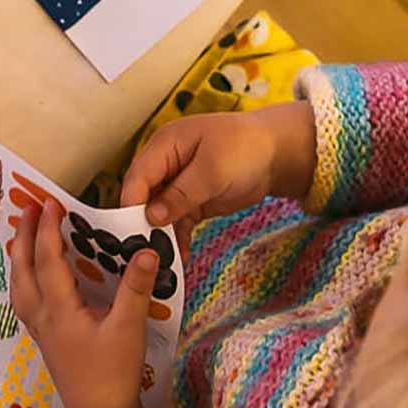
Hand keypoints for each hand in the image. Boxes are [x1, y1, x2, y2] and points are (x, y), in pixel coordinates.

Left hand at [10, 198, 159, 407]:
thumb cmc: (114, 374)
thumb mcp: (130, 329)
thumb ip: (135, 288)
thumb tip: (146, 250)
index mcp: (59, 309)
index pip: (48, 260)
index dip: (49, 229)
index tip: (51, 203)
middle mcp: (42, 316)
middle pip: (23, 269)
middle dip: (26, 236)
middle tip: (30, 208)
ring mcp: (39, 329)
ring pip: (18, 285)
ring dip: (19, 257)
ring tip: (24, 235)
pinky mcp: (43, 340)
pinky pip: (23, 300)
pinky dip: (22, 279)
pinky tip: (30, 277)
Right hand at [121, 101, 316, 261]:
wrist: (277, 154)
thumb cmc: (245, 148)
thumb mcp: (213, 170)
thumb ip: (181, 194)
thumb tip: (150, 216)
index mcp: (164, 146)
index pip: (138, 176)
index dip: (131, 203)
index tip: (130, 231)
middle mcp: (165, 164)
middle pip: (142, 195)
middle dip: (141, 223)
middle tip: (143, 252)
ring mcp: (176, 184)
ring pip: (157, 212)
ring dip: (159, 234)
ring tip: (162, 261)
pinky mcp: (190, 201)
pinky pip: (176, 221)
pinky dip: (177, 238)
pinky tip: (180, 257)